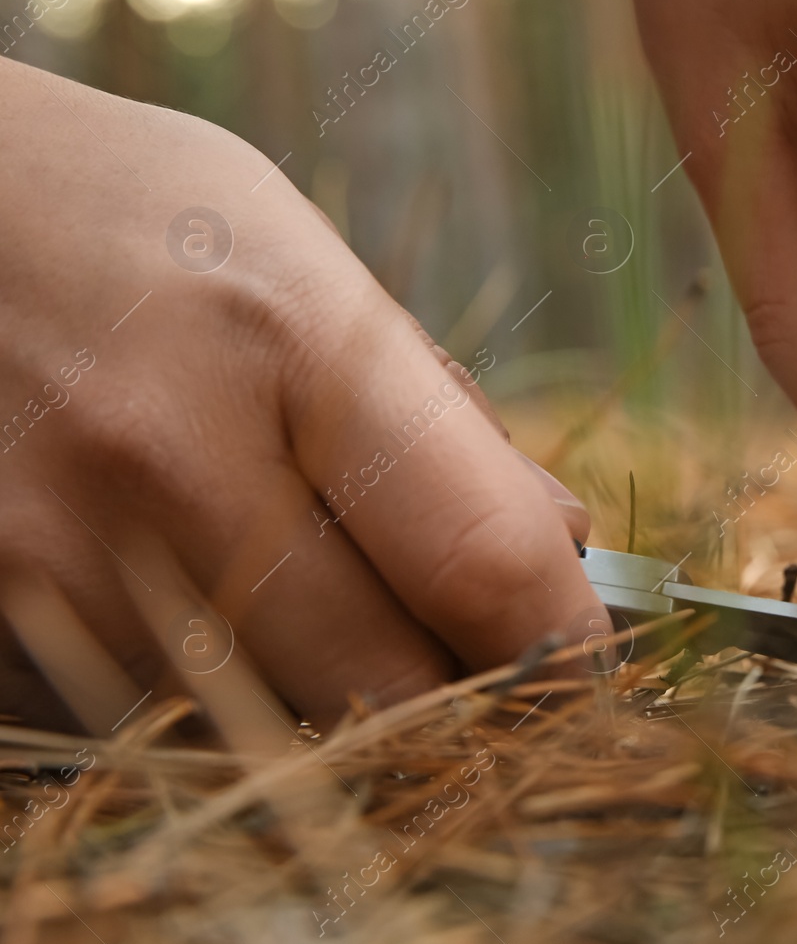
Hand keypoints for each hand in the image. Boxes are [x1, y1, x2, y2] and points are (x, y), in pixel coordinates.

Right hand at [0, 59, 603, 732]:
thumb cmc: (135, 222)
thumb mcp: (304, 260)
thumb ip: (444, 416)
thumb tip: (561, 550)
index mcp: (293, 342)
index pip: (480, 562)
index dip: (563, 643)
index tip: (590, 666)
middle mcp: (169, 459)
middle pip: (386, 687)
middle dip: (453, 690)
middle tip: (458, 643)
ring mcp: (59, 556)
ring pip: (270, 721)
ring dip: (320, 686)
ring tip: (284, 567)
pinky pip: (150, 719)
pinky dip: (204, 682)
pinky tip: (182, 582)